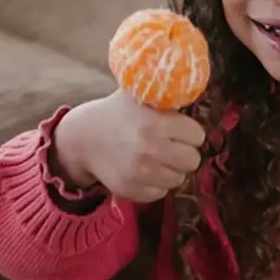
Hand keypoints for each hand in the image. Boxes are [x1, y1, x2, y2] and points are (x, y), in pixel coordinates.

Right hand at [53, 88, 205, 202]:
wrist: (83, 138)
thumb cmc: (118, 113)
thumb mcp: (139, 95)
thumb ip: (166, 94)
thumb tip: (192, 86)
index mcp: (156, 123)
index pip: (197, 136)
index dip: (190, 133)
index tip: (181, 132)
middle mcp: (150, 149)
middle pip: (193, 161)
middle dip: (185, 153)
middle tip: (173, 148)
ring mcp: (140, 173)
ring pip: (178, 179)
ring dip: (171, 170)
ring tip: (156, 158)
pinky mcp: (131, 190)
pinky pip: (160, 193)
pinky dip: (155, 184)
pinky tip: (144, 171)